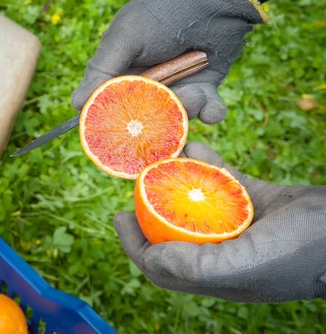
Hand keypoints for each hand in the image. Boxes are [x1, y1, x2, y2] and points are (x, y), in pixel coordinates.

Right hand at [71, 0, 268, 123]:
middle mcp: (148, 84)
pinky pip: (207, 112)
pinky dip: (211, 112)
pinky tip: (212, 108)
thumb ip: (101, 71)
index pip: (111, 105)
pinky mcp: (205, 88)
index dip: (115, 119)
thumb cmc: (161, 13)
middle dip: (158, 116)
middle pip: (146, 118)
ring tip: (196, 92)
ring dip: (188, 107)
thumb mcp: (124, 38)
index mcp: (122, 72)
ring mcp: (177, 87)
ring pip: (177, 117)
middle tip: (169, 100)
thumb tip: (75, 104)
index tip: (123, 129)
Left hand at [114, 142, 325, 302]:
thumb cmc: (301, 252)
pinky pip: (225, 180)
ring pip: (196, 202)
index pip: (161, 264)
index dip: (134, 244)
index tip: (118, 215)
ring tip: (162, 159)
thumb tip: (151, 259)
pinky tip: (195, 144)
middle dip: (150, 205)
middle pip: (172, 230)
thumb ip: (194, 267)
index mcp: (215, 275)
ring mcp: (241, 226)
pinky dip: (210, 163)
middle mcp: (223, 251)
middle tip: (135, 182)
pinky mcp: (258, 201)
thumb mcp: (243, 265)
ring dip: (178, 179)